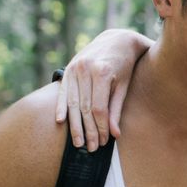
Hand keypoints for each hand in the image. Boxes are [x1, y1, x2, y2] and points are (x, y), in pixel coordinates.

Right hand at [53, 29, 150, 148]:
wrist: (117, 38)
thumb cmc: (126, 64)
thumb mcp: (125, 85)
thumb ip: (117, 109)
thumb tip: (115, 134)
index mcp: (102, 72)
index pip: (98, 108)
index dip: (100, 127)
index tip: (103, 142)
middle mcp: (85, 69)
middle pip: (84, 108)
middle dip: (87, 130)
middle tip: (90, 148)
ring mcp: (74, 68)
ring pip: (72, 102)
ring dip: (74, 125)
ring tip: (77, 143)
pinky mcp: (68, 68)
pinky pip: (63, 92)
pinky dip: (60, 107)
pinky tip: (60, 122)